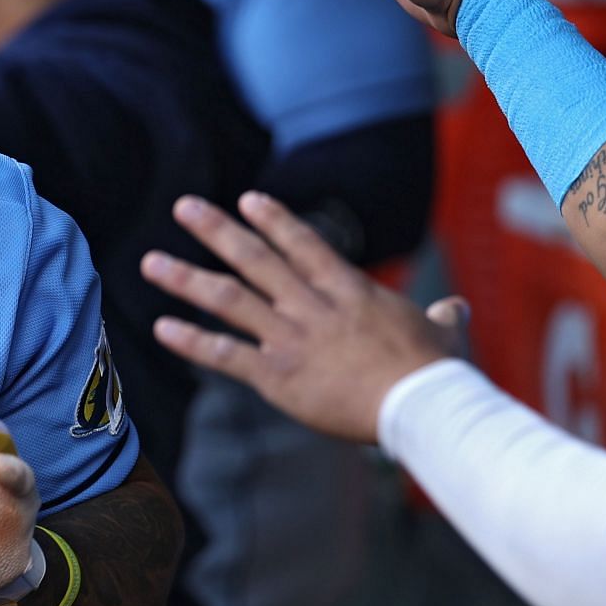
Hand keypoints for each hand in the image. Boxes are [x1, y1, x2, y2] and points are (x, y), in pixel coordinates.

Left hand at [141, 192, 469, 442]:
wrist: (423, 406)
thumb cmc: (438, 373)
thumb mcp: (443, 335)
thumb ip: (441, 318)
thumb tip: (455, 309)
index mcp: (350, 291)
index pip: (304, 246)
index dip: (274, 220)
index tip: (248, 199)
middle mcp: (312, 306)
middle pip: (255, 259)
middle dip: (216, 230)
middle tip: (183, 206)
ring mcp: (291, 338)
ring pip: (228, 299)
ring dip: (186, 279)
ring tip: (150, 263)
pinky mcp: (278, 376)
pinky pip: (225, 354)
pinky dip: (191, 340)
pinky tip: (162, 328)